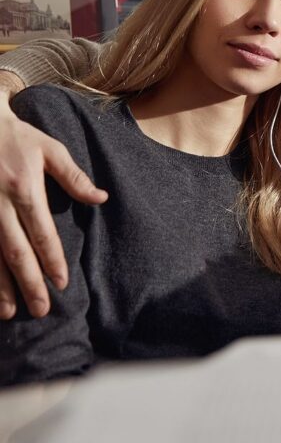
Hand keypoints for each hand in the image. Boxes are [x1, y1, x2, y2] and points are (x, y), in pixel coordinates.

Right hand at [0, 95, 107, 318]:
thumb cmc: (18, 137)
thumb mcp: (51, 149)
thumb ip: (74, 177)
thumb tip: (101, 198)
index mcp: (24, 189)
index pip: (42, 233)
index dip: (52, 260)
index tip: (62, 283)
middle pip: (15, 252)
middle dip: (29, 283)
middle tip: (42, 309)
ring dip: (0, 287)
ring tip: (11, 312)